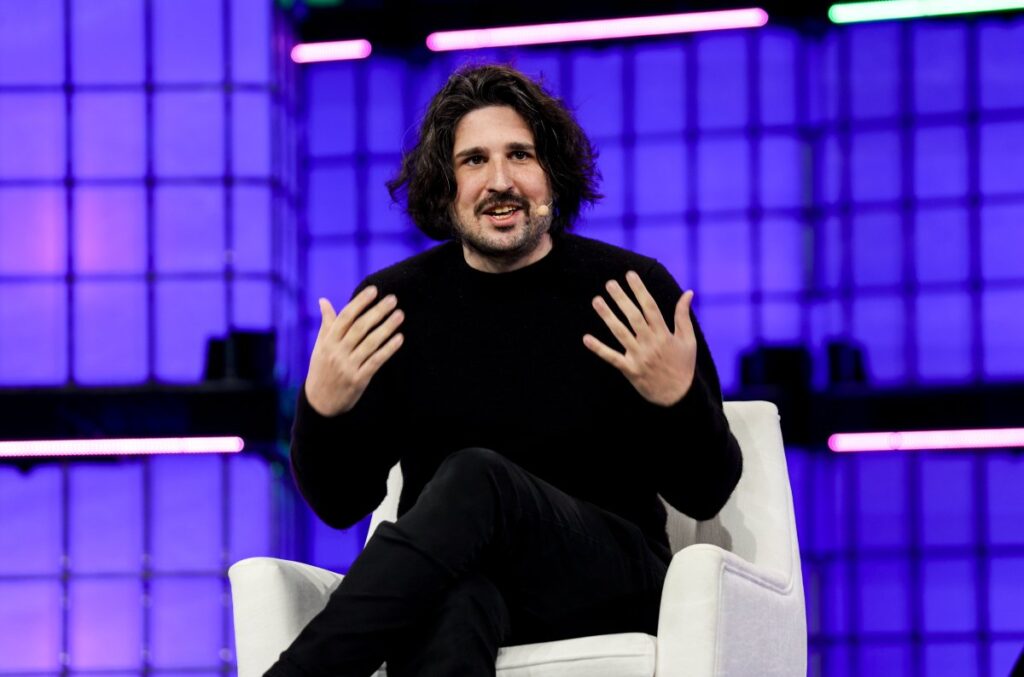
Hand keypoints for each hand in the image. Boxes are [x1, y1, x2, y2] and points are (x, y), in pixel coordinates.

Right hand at [304, 286, 404, 416]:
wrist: (319, 403)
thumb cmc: (321, 369)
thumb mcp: (320, 346)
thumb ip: (326, 324)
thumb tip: (323, 300)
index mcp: (327, 342)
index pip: (345, 317)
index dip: (359, 302)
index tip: (373, 290)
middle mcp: (337, 352)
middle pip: (360, 328)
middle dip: (377, 311)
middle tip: (393, 299)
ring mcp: (348, 366)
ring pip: (370, 343)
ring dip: (387, 328)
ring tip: (400, 315)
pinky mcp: (359, 380)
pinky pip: (376, 361)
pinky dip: (388, 349)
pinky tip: (400, 338)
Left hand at [583, 271, 696, 406]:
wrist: (679, 396)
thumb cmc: (683, 366)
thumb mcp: (688, 340)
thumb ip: (683, 316)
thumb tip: (688, 293)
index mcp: (664, 334)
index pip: (650, 307)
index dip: (639, 290)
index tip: (630, 275)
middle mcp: (650, 343)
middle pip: (633, 316)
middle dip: (621, 298)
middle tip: (609, 283)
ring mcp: (639, 356)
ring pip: (620, 333)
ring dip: (607, 316)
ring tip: (596, 300)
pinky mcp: (629, 369)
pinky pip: (611, 358)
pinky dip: (598, 349)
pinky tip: (586, 338)